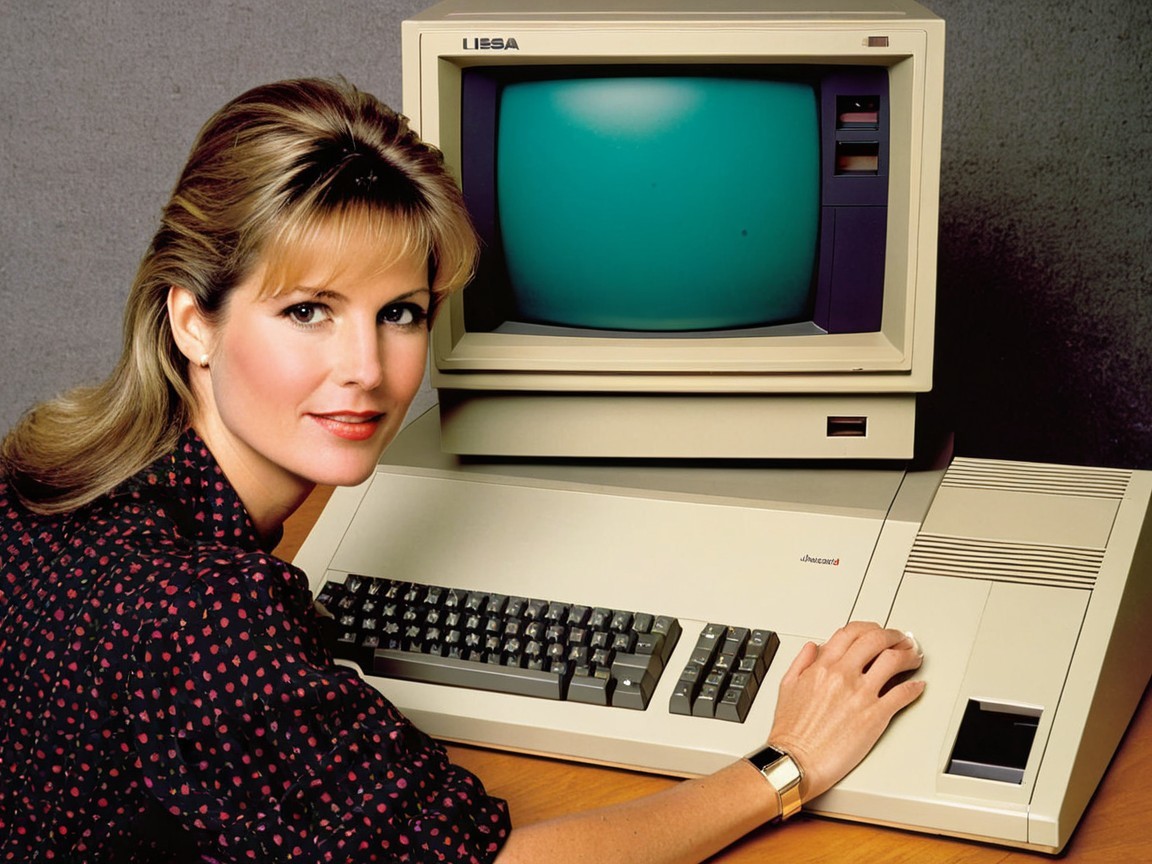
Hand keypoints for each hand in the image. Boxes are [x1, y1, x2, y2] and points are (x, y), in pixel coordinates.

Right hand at [766, 621, 924, 801]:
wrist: (797, 760)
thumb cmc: (791, 731)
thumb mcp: (787, 686)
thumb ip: (801, 662)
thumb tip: (813, 647)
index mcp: (822, 666)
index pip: (852, 632)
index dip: (869, 628)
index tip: (877, 632)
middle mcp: (843, 675)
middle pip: (876, 640)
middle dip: (894, 636)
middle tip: (902, 639)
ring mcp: (861, 695)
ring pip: (894, 661)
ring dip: (909, 655)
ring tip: (914, 656)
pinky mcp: (875, 717)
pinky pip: (902, 694)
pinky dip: (914, 687)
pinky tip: (917, 686)